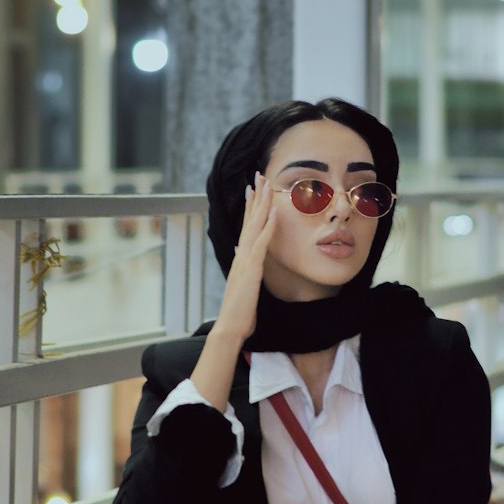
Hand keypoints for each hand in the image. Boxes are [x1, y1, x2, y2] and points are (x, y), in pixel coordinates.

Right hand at [215, 172, 276, 342]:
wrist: (230, 327)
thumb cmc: (239, 313)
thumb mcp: (245, 287)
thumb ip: (246, 272)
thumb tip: (246, 261)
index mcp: (242, 258)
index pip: (247, 227)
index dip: (251, 207)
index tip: (255, 189)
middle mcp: (242, 255)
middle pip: (249, 220)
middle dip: (256, 197)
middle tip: (260, 175)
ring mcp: (245, 260)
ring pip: (254, 226)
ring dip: (262, 204)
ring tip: (267, 184)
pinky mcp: (251, 269)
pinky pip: (261, 244)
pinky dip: (267, 227)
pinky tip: (273, 212)